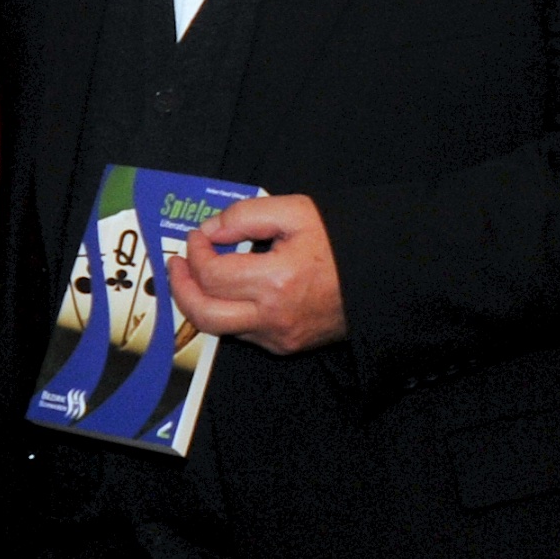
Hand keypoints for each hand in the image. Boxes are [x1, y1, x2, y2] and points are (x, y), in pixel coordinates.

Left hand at [165, 193, 345, 355]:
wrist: (382, 277)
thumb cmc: (343, 242)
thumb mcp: (296, 212)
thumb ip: (246, 216)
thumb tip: (210, 231)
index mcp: (278, 281)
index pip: (212, 274)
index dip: (195, 252)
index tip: (197, 237)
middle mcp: (274, 316)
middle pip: (203, 313)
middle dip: (180, 287)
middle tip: (177, 264)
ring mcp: (279, 336)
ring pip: (218, 328)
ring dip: (199, 302)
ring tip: (195, 276)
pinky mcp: (285, 346)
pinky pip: (242, 332)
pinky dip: (227, 311)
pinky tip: (229, 290)